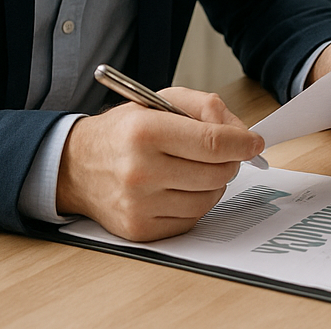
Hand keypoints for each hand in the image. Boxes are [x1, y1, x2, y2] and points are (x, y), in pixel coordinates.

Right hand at [56, 87, 263, 241]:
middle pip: (216, 172)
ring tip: (197, 169)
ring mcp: (139, 204)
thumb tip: (242, 132)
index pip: (213, 142)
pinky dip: (195, 204)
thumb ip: (206, 107)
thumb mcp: (161, 101)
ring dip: (214, 184)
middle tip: (225, 154)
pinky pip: (191, 219)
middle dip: (231, 162)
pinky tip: (180, 189)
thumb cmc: (125, 131)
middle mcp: (140, 170)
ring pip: (208, 199)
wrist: (76, 166)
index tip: (254, 143)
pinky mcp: (139, 229)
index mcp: (145, 132)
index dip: (243, 143)